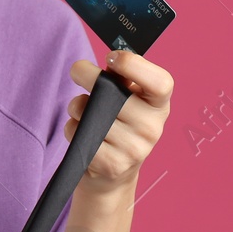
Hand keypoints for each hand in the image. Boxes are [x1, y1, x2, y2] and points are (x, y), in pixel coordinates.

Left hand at [63, 50, 172, 193]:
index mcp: (159, 106)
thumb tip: (110, 62)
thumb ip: (121, 79)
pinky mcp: (111, 165)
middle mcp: (152, 128)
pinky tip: (81, 134)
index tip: (111, 58)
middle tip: (78, 70)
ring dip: (77, 107)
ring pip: (90, 113)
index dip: (134, 65)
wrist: (112, 174)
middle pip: (113, 92)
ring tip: (84, 113)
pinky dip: (72, 128)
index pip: (160, 82)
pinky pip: (78, 133)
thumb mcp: (128, 100)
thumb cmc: (118, 125)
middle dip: (87, 76)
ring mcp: (133, 149)